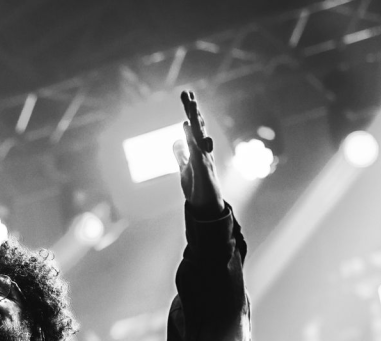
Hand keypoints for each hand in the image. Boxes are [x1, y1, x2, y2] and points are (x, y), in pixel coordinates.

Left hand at [173, 90, 224, 217]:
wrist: (205, 206)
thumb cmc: (197, 187)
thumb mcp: (184, 168)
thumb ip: (180, 154)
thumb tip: (175, 141)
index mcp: (198, 149)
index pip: (193, 126)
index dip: (190, 111)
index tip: (187, 95)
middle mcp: (203, 150)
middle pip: (197, 126)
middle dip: (192, 110)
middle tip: (187, 93)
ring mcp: (204, 157)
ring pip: (200, 134)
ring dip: (195, 119)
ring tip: (191, 104)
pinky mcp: (203, 167)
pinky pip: (197, 149)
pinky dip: (191, 137)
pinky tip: (186, 126)